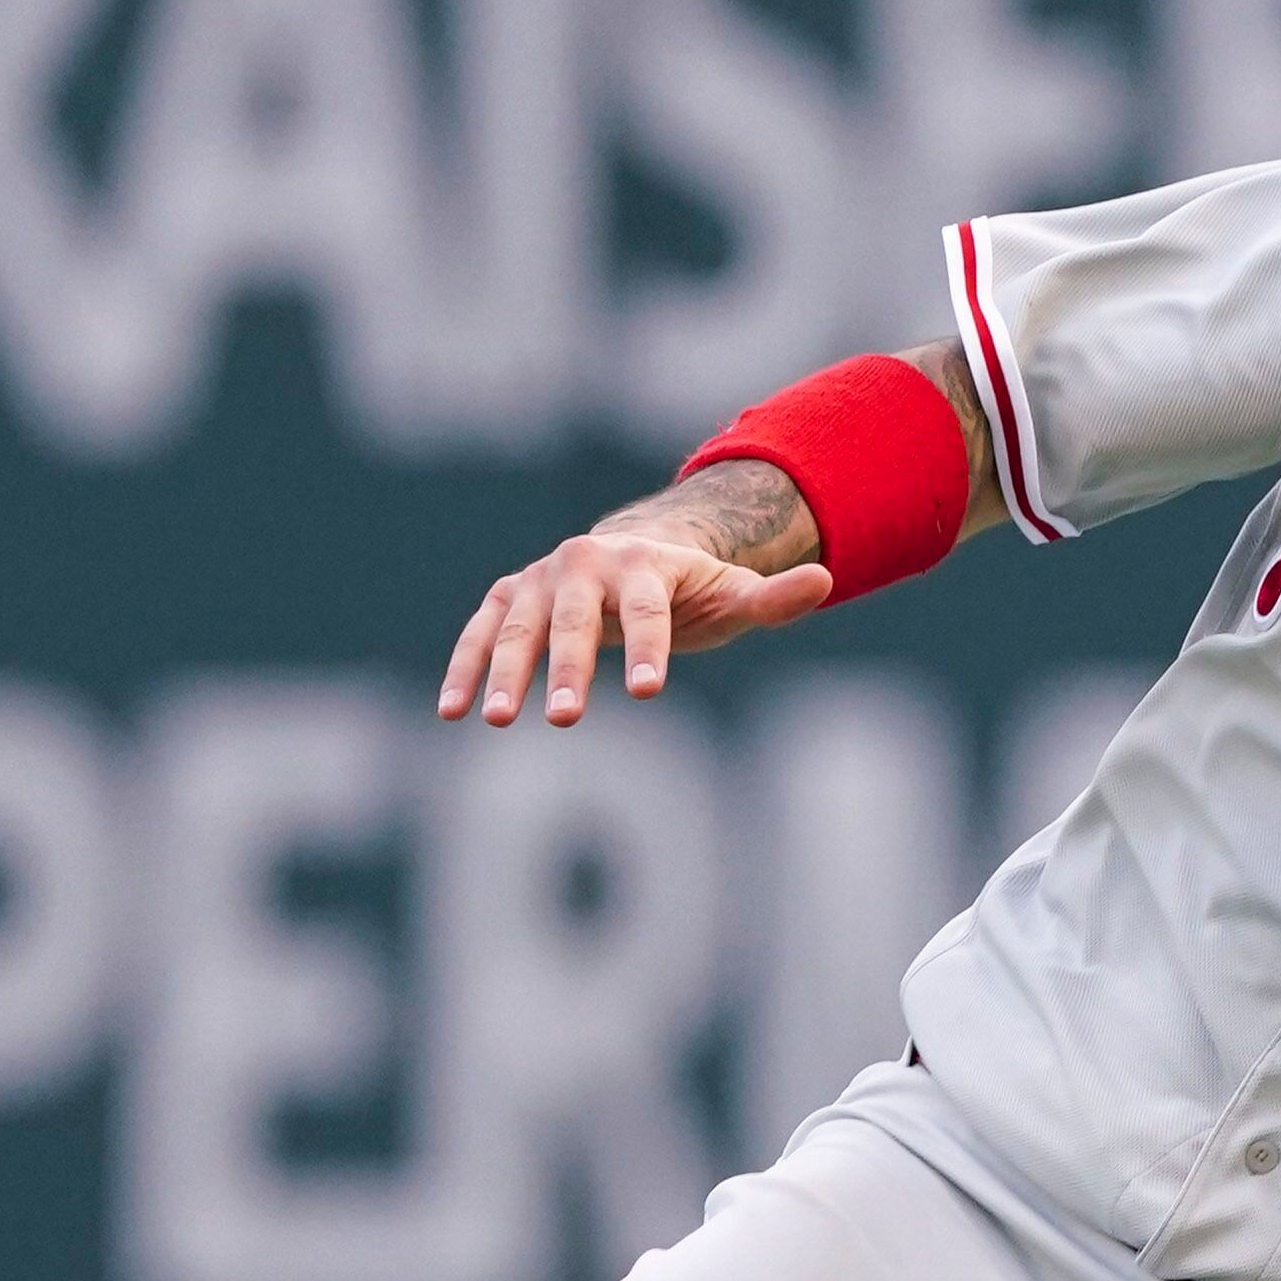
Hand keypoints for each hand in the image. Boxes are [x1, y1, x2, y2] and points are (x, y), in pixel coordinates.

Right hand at [438, 522, 833, 727]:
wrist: (629, 558)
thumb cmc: (690, 593)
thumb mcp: (733, 596)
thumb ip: (774, 599)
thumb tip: (827, 580)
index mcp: (644, 565)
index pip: (648, 612)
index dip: (649, 649)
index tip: (648, 693)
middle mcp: (584, 565)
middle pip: (575, 622)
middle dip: (569, 670)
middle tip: (564, 721)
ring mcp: (540, 579)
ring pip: (519, 628)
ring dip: (505, 674)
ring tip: (496, 722)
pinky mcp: (508, 597)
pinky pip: (481, 632)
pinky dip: (466, 667)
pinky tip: (453, 711)